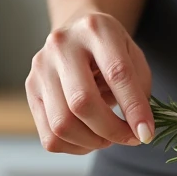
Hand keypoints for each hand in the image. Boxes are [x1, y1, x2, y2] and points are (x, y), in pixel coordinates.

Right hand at [26, 11, 153, 154]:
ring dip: (92, 142)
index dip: (134, 108)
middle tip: (129, 138)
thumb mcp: (133, 56)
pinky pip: (49, 135)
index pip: (117, 73)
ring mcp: (41, 67)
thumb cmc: (110, 49)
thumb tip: (139, 130)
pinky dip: (74, 146)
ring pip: (62, 124)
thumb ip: (139, 89)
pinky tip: (88, 138)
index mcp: (96, 29)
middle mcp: (62, 45)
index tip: (146, 133)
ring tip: (108, 137)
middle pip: (82, 102)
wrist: (77, 34)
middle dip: (111, 130)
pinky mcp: (30, 89)